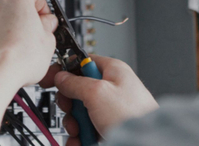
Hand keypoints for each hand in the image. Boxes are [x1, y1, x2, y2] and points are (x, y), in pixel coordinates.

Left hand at [0, 0, 57, 90]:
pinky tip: (4, 52)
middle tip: (34, 34)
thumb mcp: (48, 40)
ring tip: (18, 47)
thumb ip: (49, 25)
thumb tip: (47, 25)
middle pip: (15, 2)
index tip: (46, 21)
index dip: (44, 9)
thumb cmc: (16, 58)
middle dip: (25, 17)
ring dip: (8, 27)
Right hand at [41, 55, 158, 144]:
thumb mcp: (97, 92)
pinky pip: (86, 129)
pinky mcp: (108, 127)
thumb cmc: (133, 115)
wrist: (147, 143)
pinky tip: (81, 142)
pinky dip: (80, 137)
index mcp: (112, 71)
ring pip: (80, 112)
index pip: (82, 62)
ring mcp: (110, 109)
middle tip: (71, 110)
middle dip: (70, 104)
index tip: (51, 78)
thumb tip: (61, 77)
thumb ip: (75, 82)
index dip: (65, 70)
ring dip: (74, 124)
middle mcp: (112, 88)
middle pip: (78, 90)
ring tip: (80, 131)